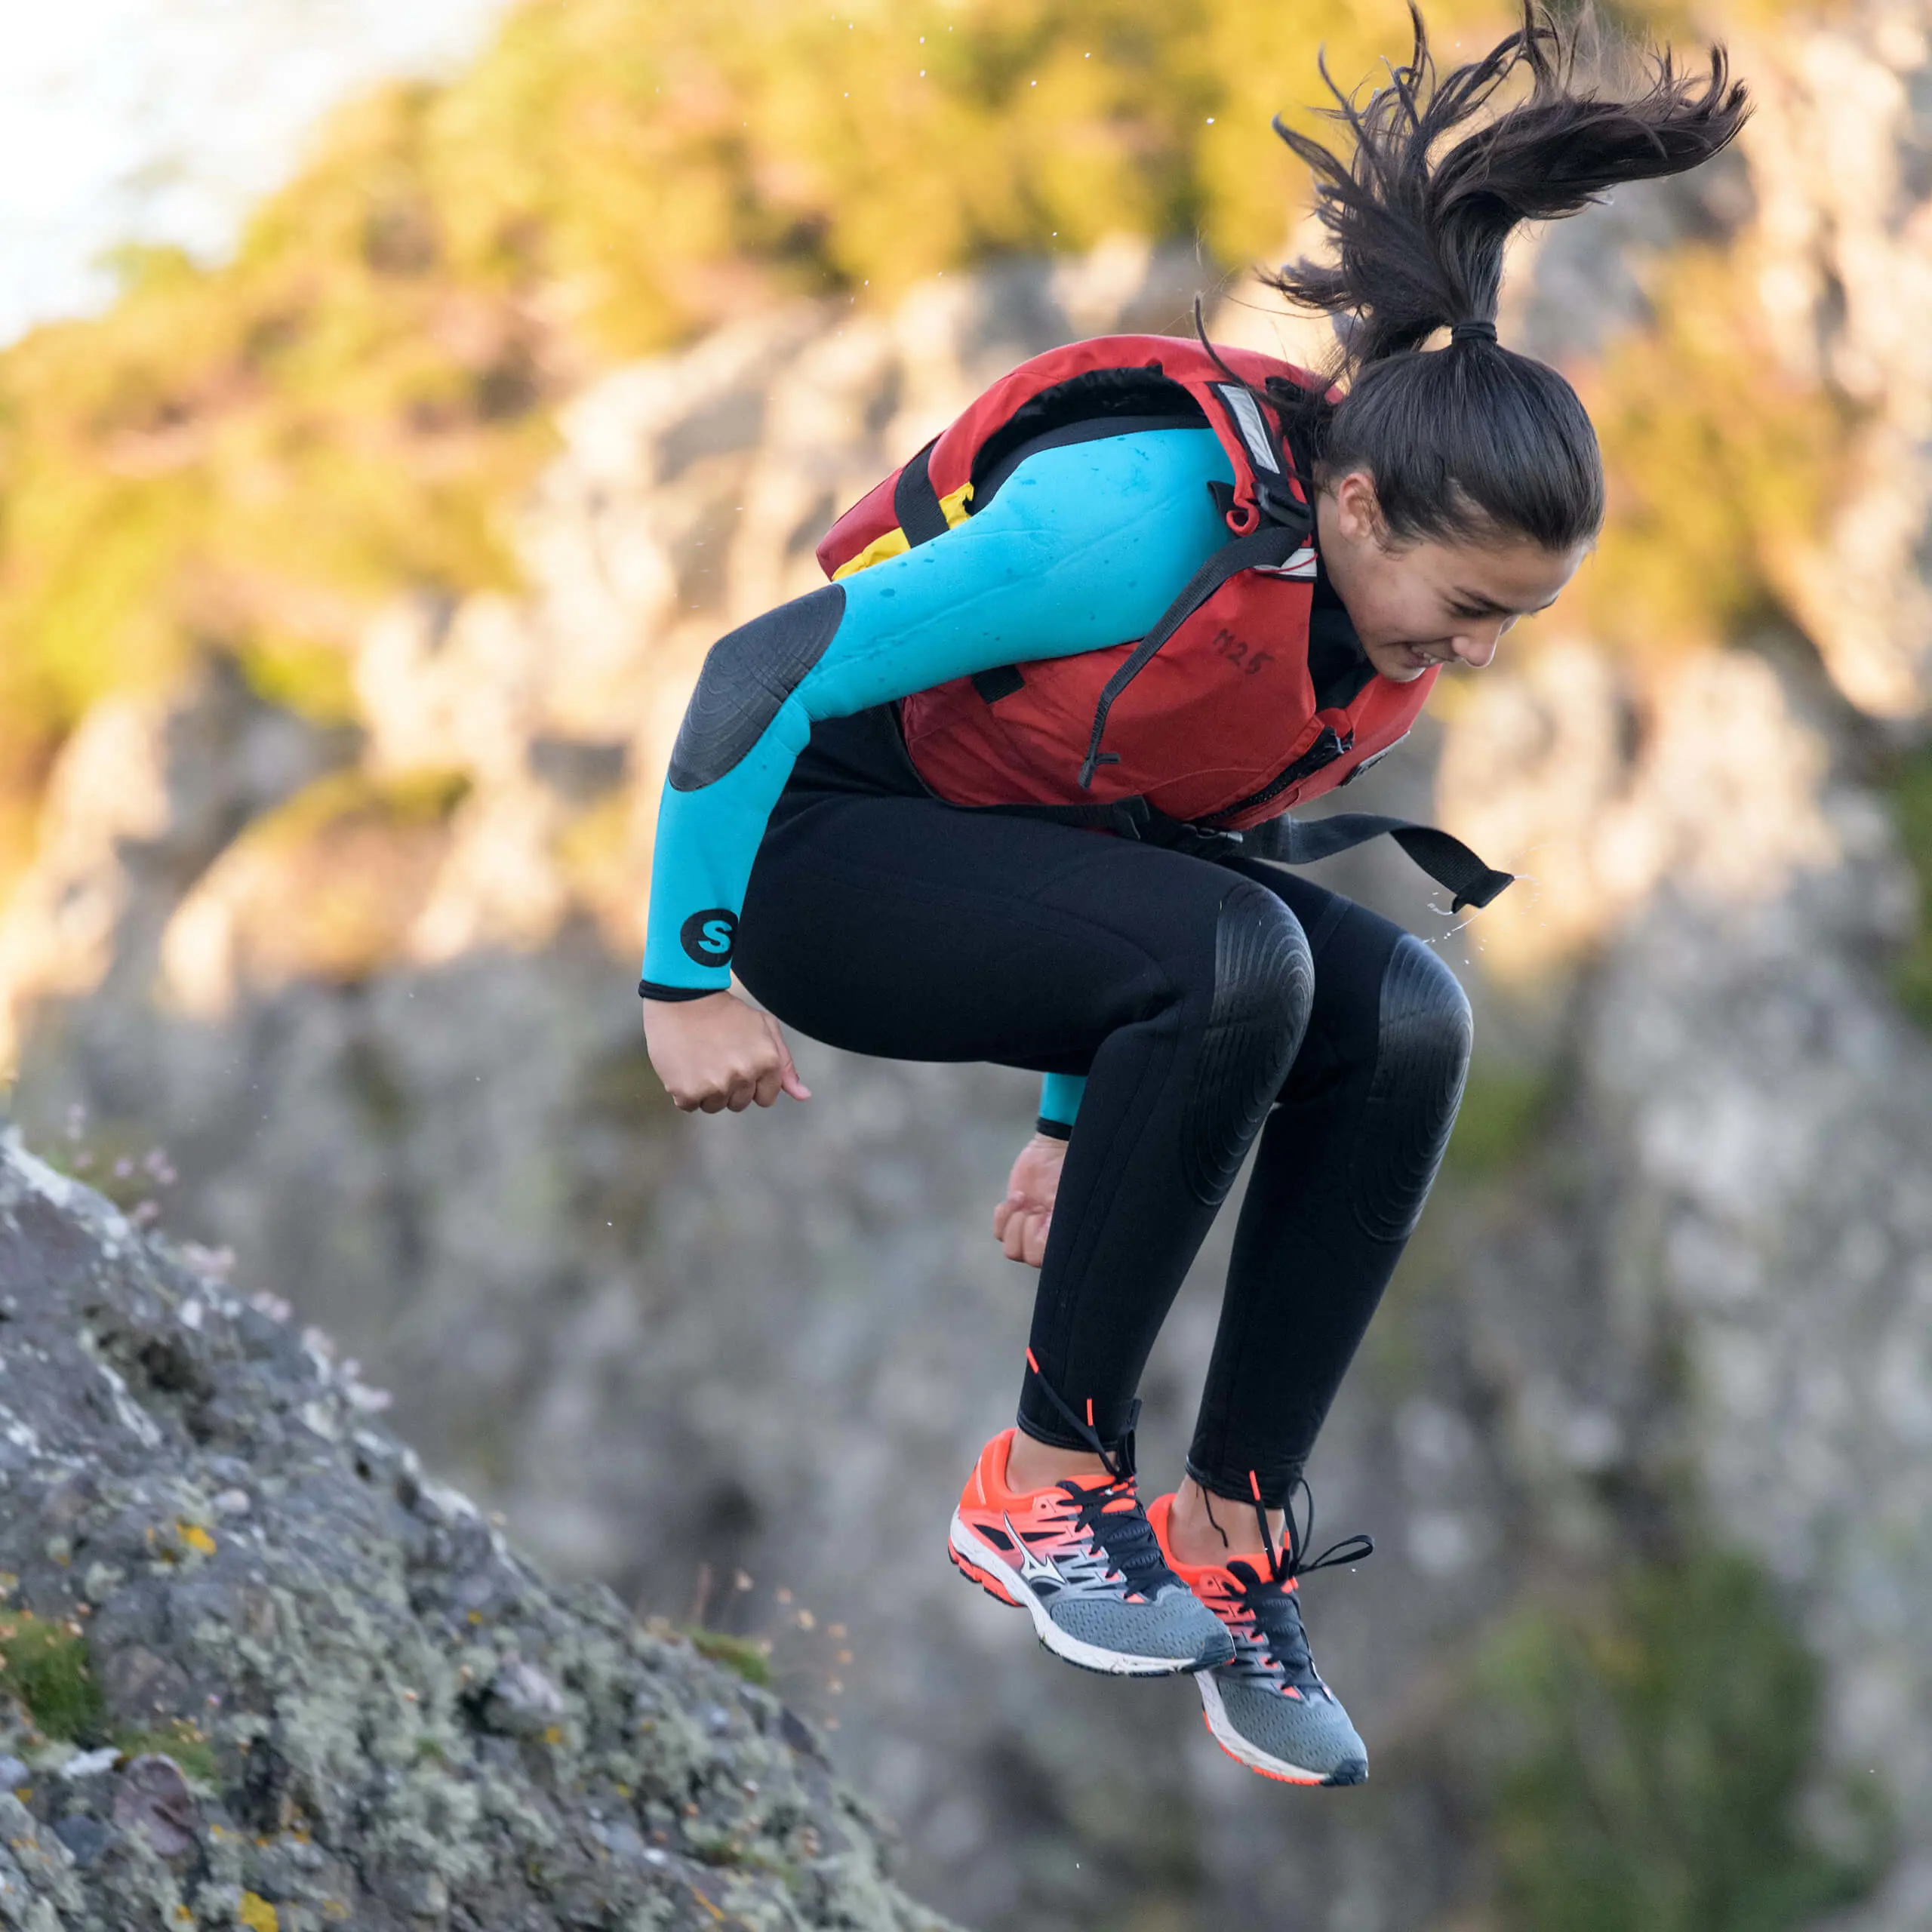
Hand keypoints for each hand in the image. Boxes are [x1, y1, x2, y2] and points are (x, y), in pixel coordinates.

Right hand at [642, 990, 810, 1112]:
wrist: (682, 998)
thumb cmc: (725, 1012)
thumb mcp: (765, 1028)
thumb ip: (785, 1065)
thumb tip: (803, 1096)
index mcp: (767, 1061)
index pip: (766, 1098)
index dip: (753, 1084)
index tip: (739, 1065)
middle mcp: (744, 1075)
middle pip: (740, 1104)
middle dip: (731, 1087)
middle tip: (717, 1059)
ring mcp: (716, 1086)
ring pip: (714, 1106)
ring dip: (707, 1091)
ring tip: (700, 1061)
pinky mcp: (688, 1092)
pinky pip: (690, 1106)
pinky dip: (685, 1092)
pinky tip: (685, 1067)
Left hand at [993, 1132, 1064, 1267]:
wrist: (1053, 1150)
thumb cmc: (1068, 1171)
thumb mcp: (1072, 1194)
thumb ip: (1065, 1219)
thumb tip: (1053, 1236)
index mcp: (1066, 1238)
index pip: (1044, 1259)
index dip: (1039, 1240)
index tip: (1045, 1215)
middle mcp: (1047, 1240)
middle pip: (1025, 1256)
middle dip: (1025, 1229)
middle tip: (1035, 1207)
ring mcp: (1028, 1231)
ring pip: (1010, 1249)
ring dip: (1013, 1222)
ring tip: (1024, 1200)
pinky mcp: (1012, 1219)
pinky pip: (998, 1233)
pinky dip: (1004, 1215)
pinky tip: (1017, 1197)